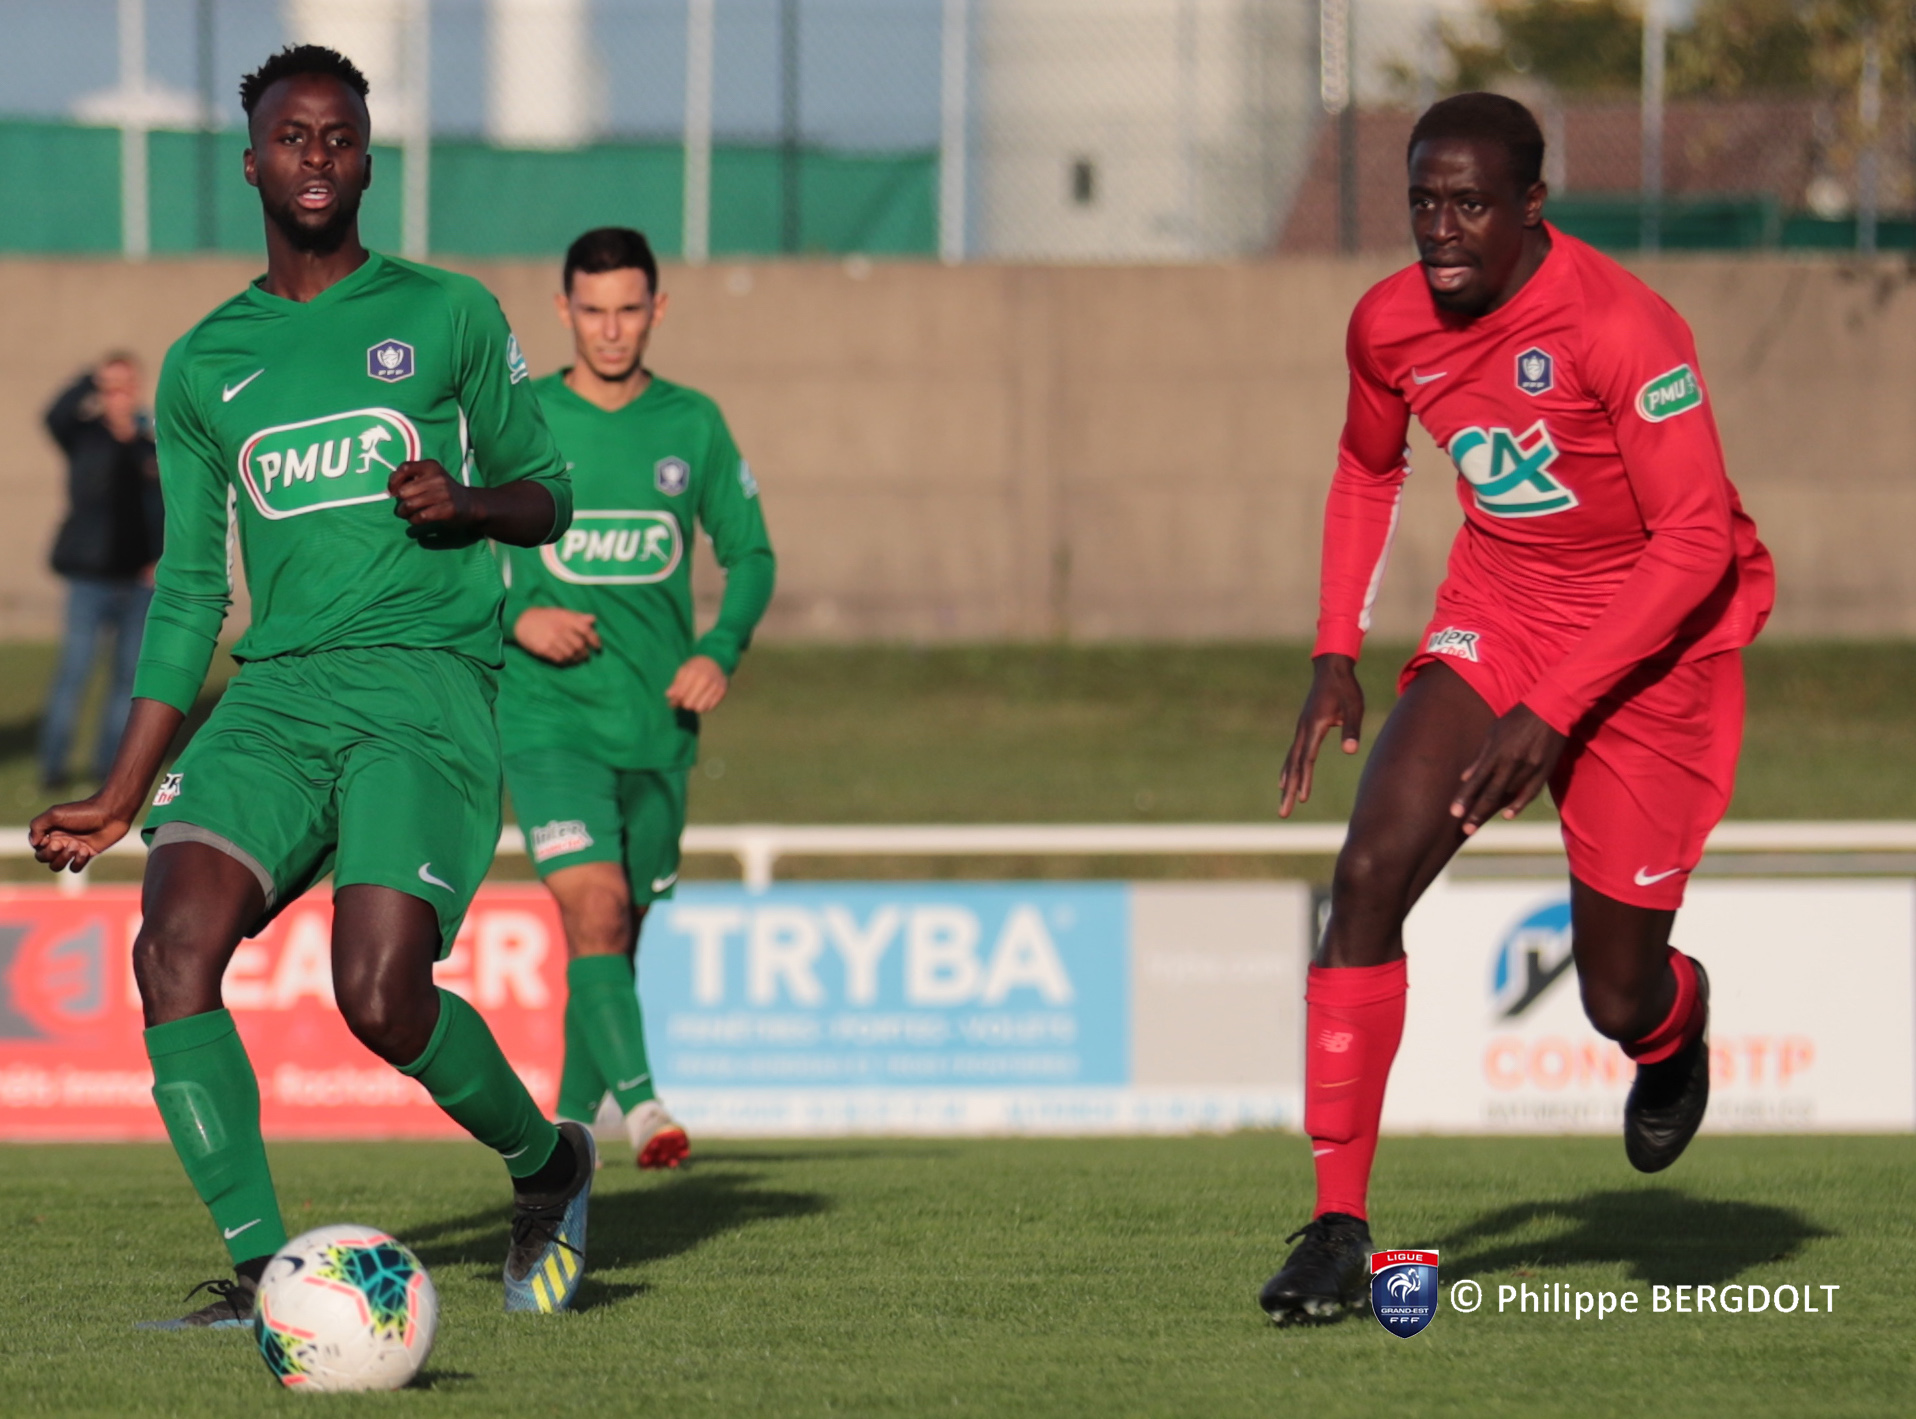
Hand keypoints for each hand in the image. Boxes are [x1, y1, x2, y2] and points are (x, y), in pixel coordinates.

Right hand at [29, 793, 135, 873]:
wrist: (111, 814)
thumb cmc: (83, 812)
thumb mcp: (55, 814)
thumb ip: (37, 826)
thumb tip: (34, 844)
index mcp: (50, 832)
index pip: (37, 849)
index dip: (43, 848)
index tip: (53, 839)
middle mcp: (60, 841)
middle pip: (44, 859)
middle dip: (53, 854)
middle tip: (66, 843)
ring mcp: (73, 849)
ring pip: (57, 866)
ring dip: (64, 859)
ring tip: (77, 846)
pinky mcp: (87, 854)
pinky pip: (74, 868)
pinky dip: (78, 862)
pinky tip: (86, 850)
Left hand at [389, 460, 476, 529]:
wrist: (469, 503)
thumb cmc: (442, 491)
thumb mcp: (430, 477)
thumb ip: (411, 478)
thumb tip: (392, 490)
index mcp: (431, 466)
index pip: (404, 468)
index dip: (394, 481)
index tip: (393, 491)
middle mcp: (438, 477)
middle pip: (405, 491)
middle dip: (400, 502)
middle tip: (404, 507)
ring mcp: (444, 493)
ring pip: (410, 504)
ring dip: (405, 513)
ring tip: (407, 514)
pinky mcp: (448, 509)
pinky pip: (421, 516)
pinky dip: (414, 520)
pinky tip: (417, 519)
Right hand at [514, 607, 600, 665]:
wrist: (522, 621)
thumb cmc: (545, 617)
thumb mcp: (561, 612)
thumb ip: (577, 617)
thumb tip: (593, 619)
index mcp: (566, 618)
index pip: (586, 630)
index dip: (594, 639)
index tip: (598, 647)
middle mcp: (560, 629)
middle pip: (579, 645)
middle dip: (585, 652)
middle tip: (586, 656)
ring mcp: (552, 640)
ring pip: (571, 654)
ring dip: (576, 659)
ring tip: (578, 659)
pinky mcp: (544, 649)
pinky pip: (559, 659)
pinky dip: (566, 661)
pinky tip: (567, 660)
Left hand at [665, 655, 728, 712]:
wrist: (716, 661)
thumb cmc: (696, 667)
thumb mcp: (683, 671)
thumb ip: (676, 684)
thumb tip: (669, 695)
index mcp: (693, 673)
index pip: (680, 694)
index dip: (676, 699)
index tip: (677, 697)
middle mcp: (705, 680)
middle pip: (689, 704)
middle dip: (685, 703)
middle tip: (686, 699)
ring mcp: (715, 686)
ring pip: (699, 708)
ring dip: (695, 706)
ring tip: (695, 699)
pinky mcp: (722, 692)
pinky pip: (709, 708)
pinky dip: (704, 706)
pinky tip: (703, 699)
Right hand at [1279, 654, 1363, 817]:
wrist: (1331, 668)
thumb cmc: (1346, 688)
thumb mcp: (1354, 707)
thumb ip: (1351, 729)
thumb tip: (1350, 752)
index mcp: (1315, 727)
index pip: (1307, 759)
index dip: (1305, 780)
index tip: (1303, 799)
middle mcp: (1303, 730)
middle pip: (1294, 765)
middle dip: (1289, 790)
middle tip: (1283, 813)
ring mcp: (1301, 729)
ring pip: (1291, 761)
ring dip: (1287, 782)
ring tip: (1283, 801)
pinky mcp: (1304, 728)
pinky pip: (1293, 753)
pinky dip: (1288, 769)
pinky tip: (1285, 779)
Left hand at [1450, 704, 1566, 833]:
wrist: (1551, 709)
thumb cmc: (1517, 719)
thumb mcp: (1493, 732)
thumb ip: (1480, 757)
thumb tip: (1465, 778)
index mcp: (1497, 751)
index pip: (1477, 780)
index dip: (1465, 798)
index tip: (1454, 813)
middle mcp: (1511, 762)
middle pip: (1491, 793)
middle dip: (1476, 813)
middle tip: (1465, 830)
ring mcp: (1529, 767)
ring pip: (1509, 795)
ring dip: (1493, 810)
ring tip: (1477, 824)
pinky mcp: (1544, 770)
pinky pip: (1530, 792)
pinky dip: (1519, 804)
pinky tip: (1507, 815)